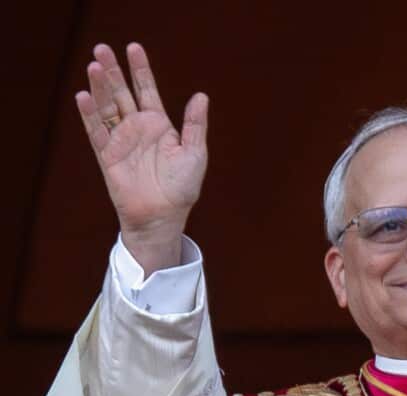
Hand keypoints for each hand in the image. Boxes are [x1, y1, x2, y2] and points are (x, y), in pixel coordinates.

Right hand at [74, 43, 207, 276]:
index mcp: (159, 125)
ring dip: (100, 87)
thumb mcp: (195, 153)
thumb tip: (201, 96)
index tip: (134, 47)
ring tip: (94, 66)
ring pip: (106, 107)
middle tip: (103, 48)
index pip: (147, 90)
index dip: (141, 70)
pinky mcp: (108, 155)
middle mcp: (137, 128)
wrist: (164, 216)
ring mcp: (121, 140)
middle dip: (113, 71)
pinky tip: (84, 96)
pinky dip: (90, 114)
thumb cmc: (182, 187)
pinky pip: (96, 131)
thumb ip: (195, 124)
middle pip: (121, 93)